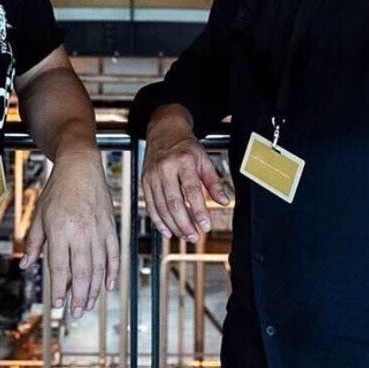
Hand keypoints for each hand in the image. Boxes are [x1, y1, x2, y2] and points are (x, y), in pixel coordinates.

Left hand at [20, 148, 119, 318]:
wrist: (80, 167)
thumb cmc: (57, 190)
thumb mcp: (40, 215)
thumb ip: (35, 242)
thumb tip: (26, 265)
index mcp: (60, 230)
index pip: (60, 267)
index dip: (59, 288)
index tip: (58, 305)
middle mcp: (81, 232)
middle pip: (81, 272)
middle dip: (78, 296)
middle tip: (75, 313)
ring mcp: (98, 230)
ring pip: (99, 267)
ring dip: (94, 289)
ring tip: (88, 305)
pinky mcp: (110, 226)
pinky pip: (114, 253)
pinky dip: (113, 271)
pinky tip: (109, 286)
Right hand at [142, 106, 229, 241]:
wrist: (164, 131)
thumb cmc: (185, 146)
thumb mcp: (204, 159)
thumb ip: (214, 182)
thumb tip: (223, 201)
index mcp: (183, 161)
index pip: (191, 190)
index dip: (199, 211)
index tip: (206, 226)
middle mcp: (165, 168)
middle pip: (173, 202)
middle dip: (185, 224)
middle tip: (195, 236)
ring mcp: (152, 175)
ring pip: (161, 207)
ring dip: (173, 226)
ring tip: (185, 235)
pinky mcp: (145, 181)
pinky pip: (150, 206)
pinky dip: (158, 221)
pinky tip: (168, 231)